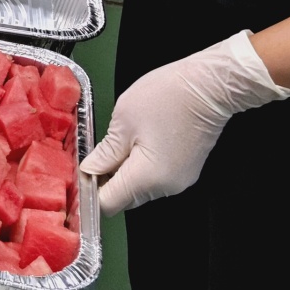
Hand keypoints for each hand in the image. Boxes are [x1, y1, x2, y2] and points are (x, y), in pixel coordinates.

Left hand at [79, 31, 289, 213]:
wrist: (209, 86)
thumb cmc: (167, 96)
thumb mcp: (124, 119)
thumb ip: (105, 151)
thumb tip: (90, 169)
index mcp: (147, 178)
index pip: (108, 203)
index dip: (89, 191)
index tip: (80, 172)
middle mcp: (165, 187)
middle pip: (125, 198)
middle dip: (105, 181)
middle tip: (92, 155)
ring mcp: (179, 180)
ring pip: (139, 188)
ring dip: (123, 173)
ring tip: (114, 144)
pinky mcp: (186, 170)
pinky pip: (155, 178)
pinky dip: (140, 167)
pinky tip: (134, 143)